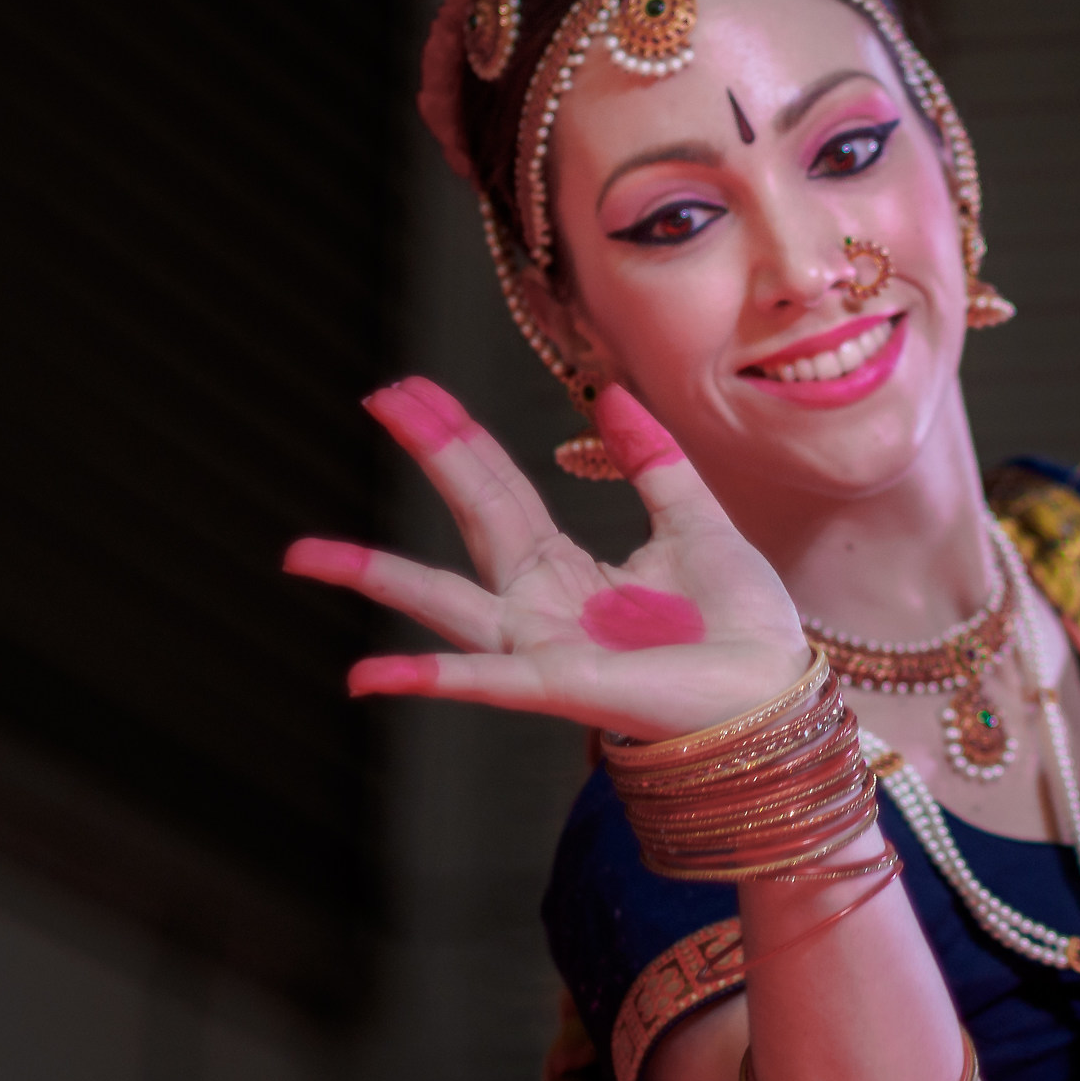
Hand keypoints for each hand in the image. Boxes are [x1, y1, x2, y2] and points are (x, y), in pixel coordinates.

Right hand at [284, 378, 805, 738]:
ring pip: (445, 605)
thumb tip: (609, 392)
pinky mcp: (561, 687)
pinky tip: (367, 674)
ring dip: (376, 577)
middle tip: (379, 395)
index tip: (407, 389)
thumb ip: (652, 463)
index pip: (498, 489)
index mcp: (569, 569)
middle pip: (474, 517)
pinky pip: (485, 682)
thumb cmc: (740, 625)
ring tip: (304, 553)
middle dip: (432, 456)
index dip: (457, 437)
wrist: (775, 691)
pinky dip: (428, 678)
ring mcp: (542, 649)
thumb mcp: (697, 523)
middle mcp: (541, 606)